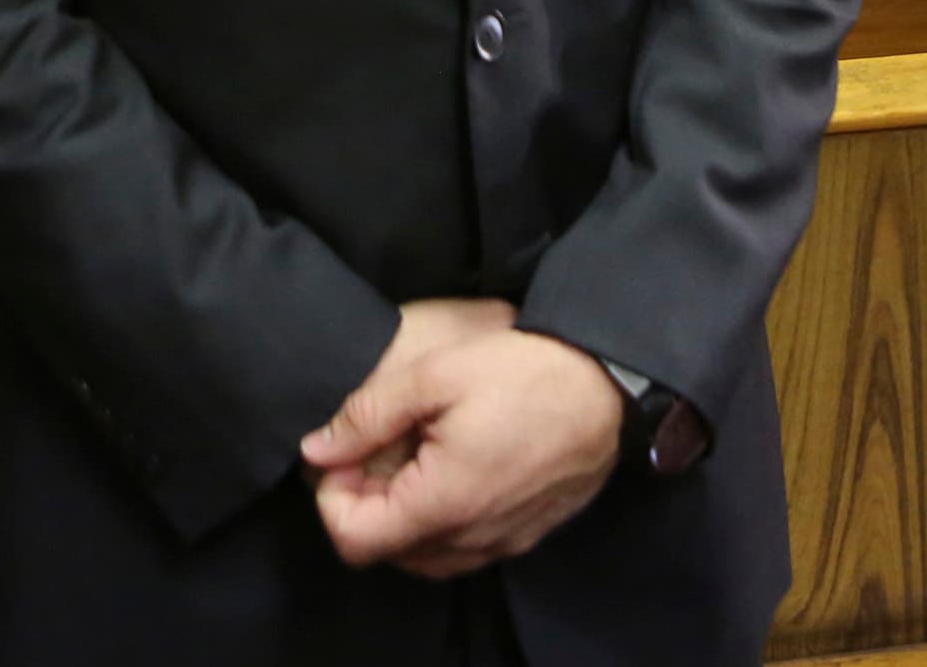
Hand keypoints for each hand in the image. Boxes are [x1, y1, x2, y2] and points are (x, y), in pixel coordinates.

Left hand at [303, 312, 624, 577]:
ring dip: (403, 515)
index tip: (343, 452)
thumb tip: (316, 449)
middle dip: (365, 505)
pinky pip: (465, 547)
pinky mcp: (526, 533)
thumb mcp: (433, 375)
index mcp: (443, 503)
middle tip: (373, 448)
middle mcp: (473, 538)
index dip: (331, 497)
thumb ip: (366, 416)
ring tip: (413, 453)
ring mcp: (504, 541)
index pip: (354, 539)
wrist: (609, 383)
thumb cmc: (524, 372)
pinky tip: (450, 466)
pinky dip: (441, 519)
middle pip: (387, 551)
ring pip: (426, 554)